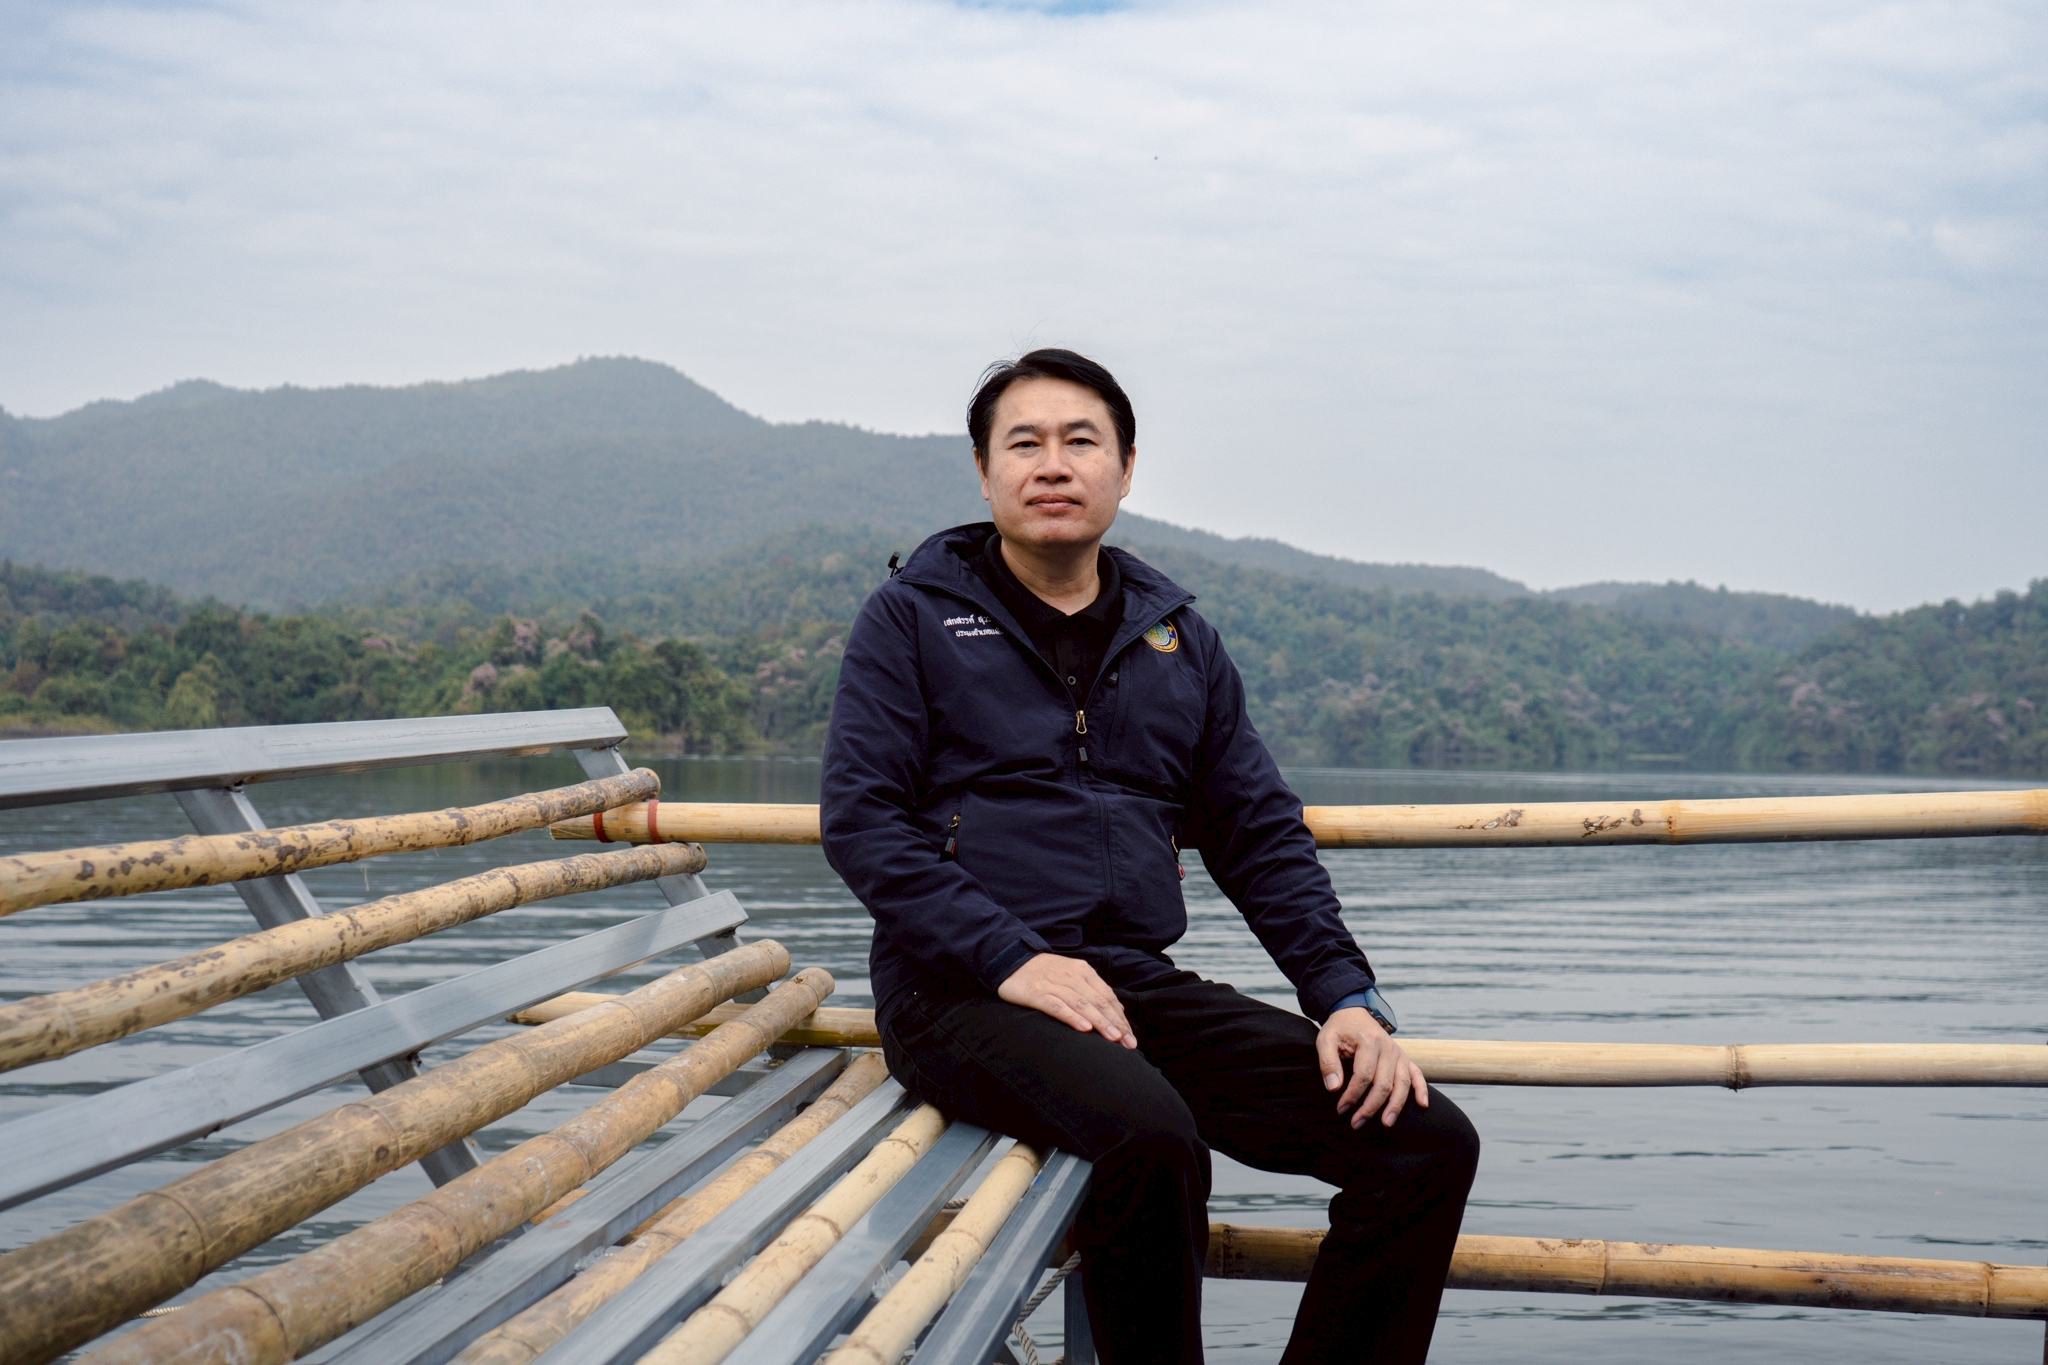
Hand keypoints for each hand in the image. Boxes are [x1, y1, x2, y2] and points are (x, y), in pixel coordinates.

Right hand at [997, 953, 1138, 1047]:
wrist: (1010, 959)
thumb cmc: (1045, 972)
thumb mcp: (1072, 975)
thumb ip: (1093, 991)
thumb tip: (1117, 1010)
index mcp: (1083, 971)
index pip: (1107, 996)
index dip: (1120, 1018)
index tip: (1130, 1037)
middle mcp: (1072, 976)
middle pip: (1098, 1001)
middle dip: (1115, 1023)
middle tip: (1128, 1044)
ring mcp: (1054, 984)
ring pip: (1082, 1004)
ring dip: (1099, 1022)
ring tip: (1113, 1038)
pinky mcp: (1037, 993)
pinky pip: (1057, 1006)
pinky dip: (1072, 1017)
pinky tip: (1083, 1028)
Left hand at [1316, 1007, 1427, 1128]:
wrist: (1353, 1013)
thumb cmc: (1339, 1029)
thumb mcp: (1325, 1039)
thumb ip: (1328, 1062)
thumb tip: (1333, 1088)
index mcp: (1369, 1041)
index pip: (1363, 1075)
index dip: (1352, 1095)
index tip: (1341, 1109)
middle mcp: (1388, 1048)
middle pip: (1383, 1083)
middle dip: (1370, 1107)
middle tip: (1356, 1123)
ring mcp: (1399, 1053)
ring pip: (1402, 1084)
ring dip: (1395, 1106)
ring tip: (1386, 1123)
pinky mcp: (1404, 1057)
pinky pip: (1417, 1074)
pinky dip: (1422, 1089)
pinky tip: (1422, 1105)